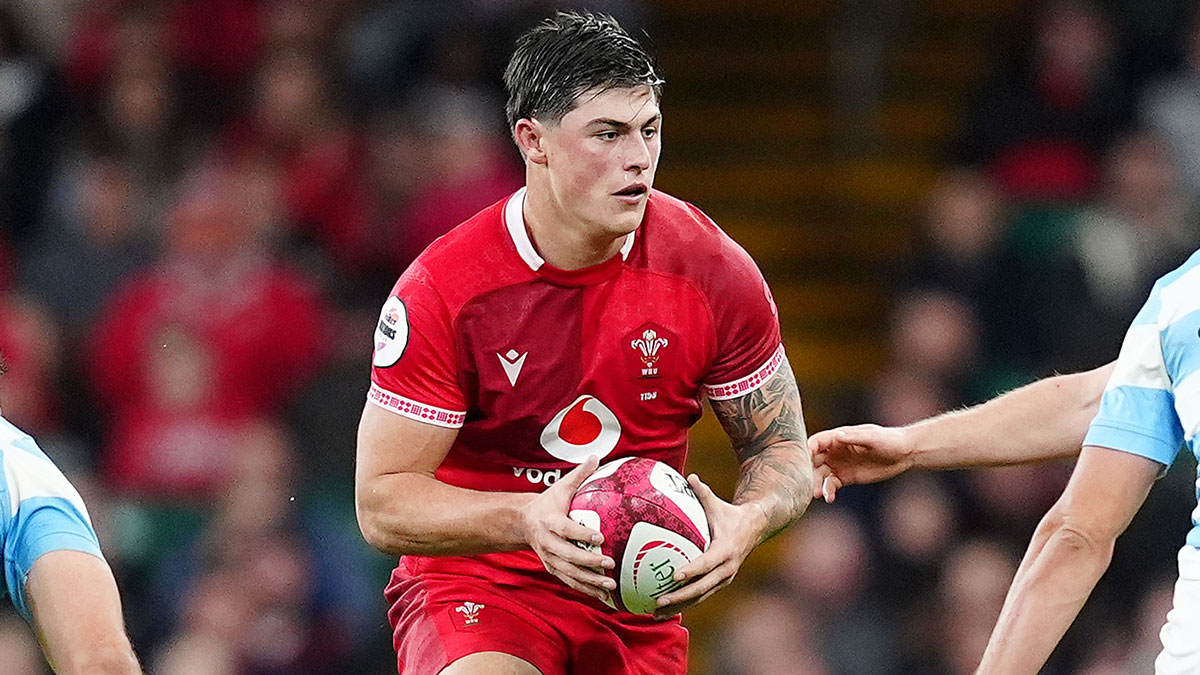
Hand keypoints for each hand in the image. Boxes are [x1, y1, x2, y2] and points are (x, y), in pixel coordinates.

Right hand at [520, 455, 615, 601]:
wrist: (524, 523)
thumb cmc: (548, 503)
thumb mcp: (561, 487)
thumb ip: (579, 474)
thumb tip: (596, 456)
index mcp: (550, 522)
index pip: (566, 529)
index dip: (581, 534)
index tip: (600, 536)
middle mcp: (548, 543)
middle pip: (568, 556)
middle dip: (589, 562)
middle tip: (610, 564)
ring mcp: (550, 559)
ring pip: (569, 574)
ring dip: (590, 582)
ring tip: (610, 586)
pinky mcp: (553, 569)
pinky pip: (571, 582)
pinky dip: (586, 590)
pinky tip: (604, 596)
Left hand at [653, 475, 761, 618]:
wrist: (755, 529)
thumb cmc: (730, 514)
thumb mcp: (718, 503)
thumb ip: (702, 491)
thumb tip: (688, 475)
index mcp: (726, 550)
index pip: (707, 563)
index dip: (691, 570)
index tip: (674, 575)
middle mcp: (727, 569)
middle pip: (702, 588)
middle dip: (680, 597)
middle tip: (658, 601)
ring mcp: (724, 578)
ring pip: (700, 597)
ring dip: (678, 606)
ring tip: (655, 612)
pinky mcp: (720, 583)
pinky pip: (701, 596)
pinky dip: (684, 602)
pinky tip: (663, 608)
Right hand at [808, 424, 913, 502]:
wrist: (904, 453)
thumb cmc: (888, 440)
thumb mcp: (873, 438)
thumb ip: (854, 438)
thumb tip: (837, 436)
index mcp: (838, 438)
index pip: (816, 442)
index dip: (806, 450)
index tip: (800, 461)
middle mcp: (835, 451)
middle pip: (813, 460)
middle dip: (807, 471)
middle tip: (805, 483)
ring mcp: (839, 464)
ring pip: (820, 475)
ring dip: (816, 484)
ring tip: (817, 494)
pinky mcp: (846, 477)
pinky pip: (831, 485)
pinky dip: (828, 492)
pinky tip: (830, 498)